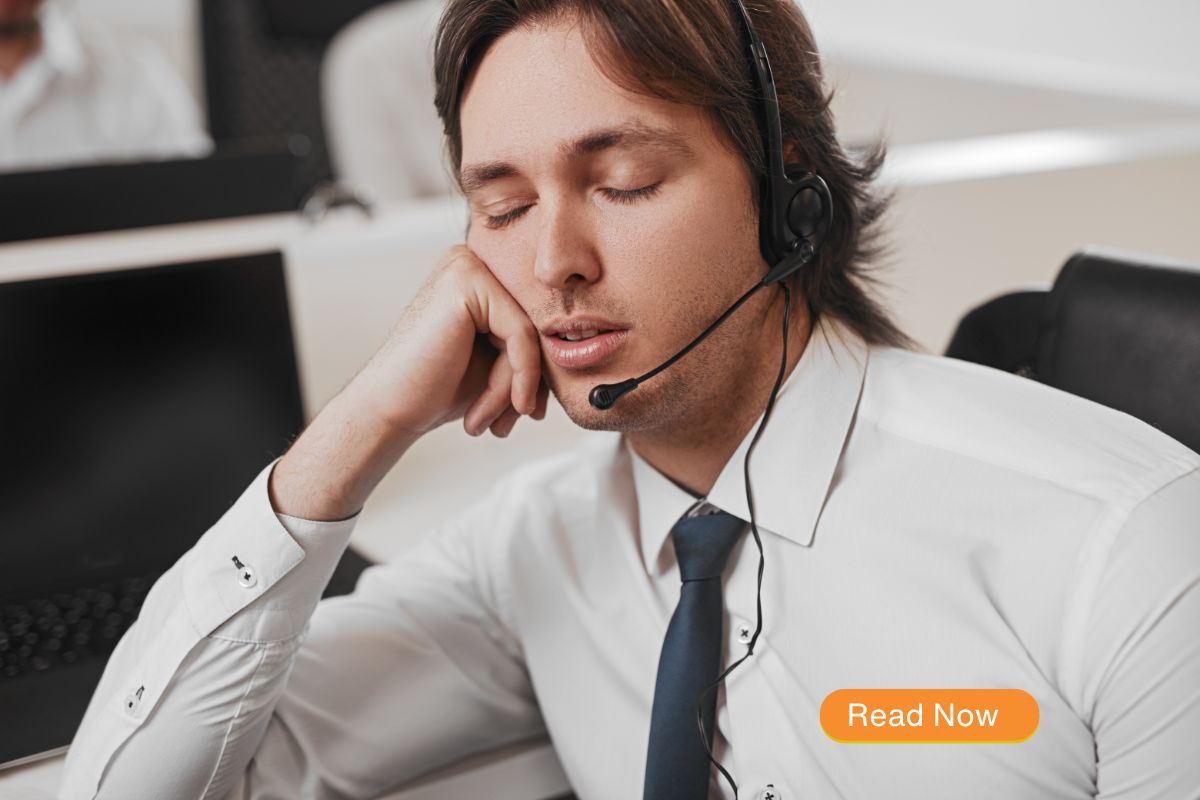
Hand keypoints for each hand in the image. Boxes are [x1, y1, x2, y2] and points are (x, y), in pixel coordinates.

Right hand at [269, 246, 548, 519]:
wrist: (390, 411)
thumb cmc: (437, 389)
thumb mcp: (498, 364)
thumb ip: (533, 347)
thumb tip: (588, 345)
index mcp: (480, 278)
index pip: (534, 322)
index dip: (534, 372)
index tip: (524, 413)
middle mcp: (473, 261)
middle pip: (534, 326)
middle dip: (526, 383)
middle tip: (506, 424)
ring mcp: (468, 266)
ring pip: (529, 335)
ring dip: (513, 388)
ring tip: (486, 420)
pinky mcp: (467, 281)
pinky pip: (521, 336)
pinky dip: (514, 379)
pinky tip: (488, 410)